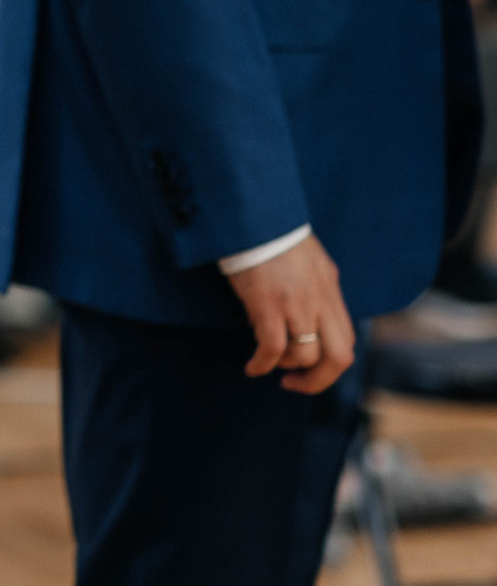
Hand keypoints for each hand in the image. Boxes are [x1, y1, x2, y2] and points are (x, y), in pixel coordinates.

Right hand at [228, 234, 355, 393]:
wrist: (253, 215)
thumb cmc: (273, 234)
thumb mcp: (309, 262)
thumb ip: (316, 288)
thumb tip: (312, 315)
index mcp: (331, 290)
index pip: (346, 340)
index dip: (330, 365)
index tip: (308, 369)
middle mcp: (320, 300)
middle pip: (338, 357)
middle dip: (318, 380)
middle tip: (296, 383)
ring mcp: (296, 304)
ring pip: (306, 355)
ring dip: (287, 366)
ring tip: (268, 362)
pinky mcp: (268, 304)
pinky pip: (273, 347)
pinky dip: (263, 364)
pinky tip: (252, 367)